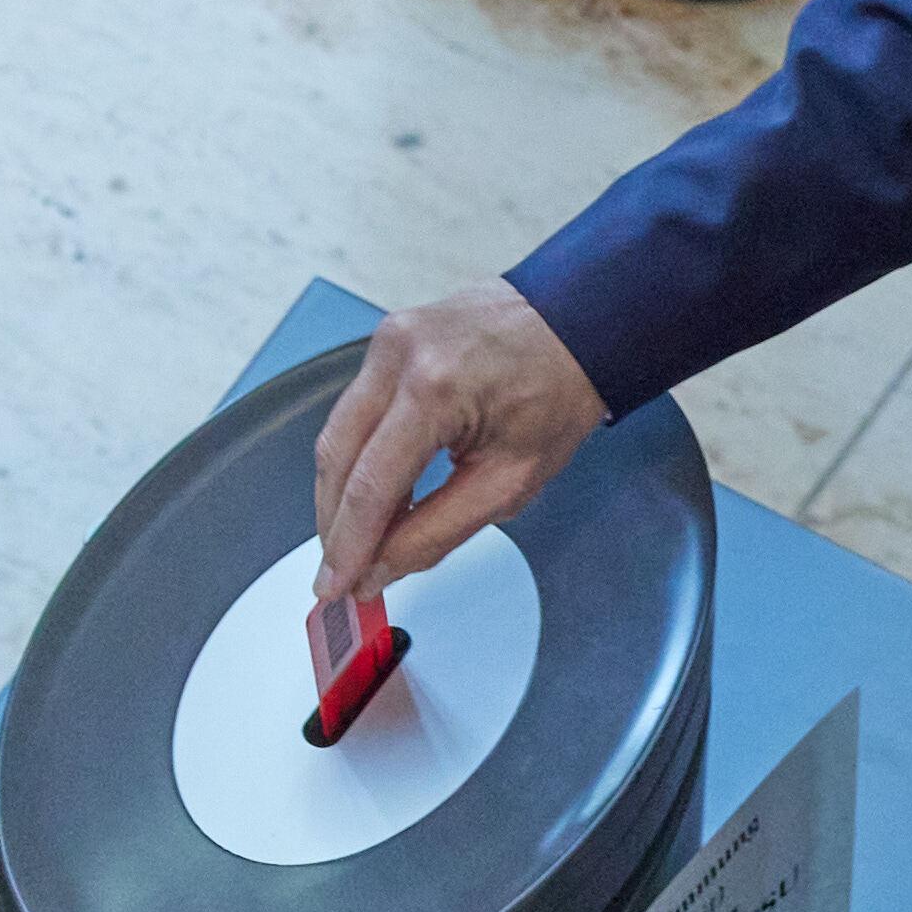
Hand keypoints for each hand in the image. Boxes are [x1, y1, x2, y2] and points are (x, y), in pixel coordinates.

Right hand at [311, 282, 610, 600]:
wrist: (576, 325)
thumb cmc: (557, 391)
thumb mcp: (510, 482)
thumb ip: (437, 532)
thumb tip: (381, 568)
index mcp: (435, 388)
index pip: (370, 485)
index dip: (347, 546)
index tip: (335, 587)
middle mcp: (398, 356)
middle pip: (337, 458)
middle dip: (334, 525)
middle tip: (340, 574)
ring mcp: (386, 341)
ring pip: (336, 434)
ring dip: (340, 494)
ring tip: (357, 542)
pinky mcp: (385, 340)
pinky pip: (354, 411)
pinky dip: (358, 458)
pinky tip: (373, 495)